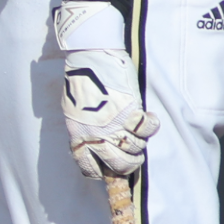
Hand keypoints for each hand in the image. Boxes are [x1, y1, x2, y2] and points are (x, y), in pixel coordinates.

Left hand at [55, 0, 157, 178]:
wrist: (89, 54)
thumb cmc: (80, 78)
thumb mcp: (72, 109)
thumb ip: (83, 129)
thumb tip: (95, 144)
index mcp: (78, 134)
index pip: (90, 168)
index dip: (101, 170)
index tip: (108, 164)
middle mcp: (97, 134)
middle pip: (119, 165)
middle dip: (129, 163)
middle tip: (132, 153)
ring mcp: (114, 123)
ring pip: (136, 149)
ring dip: (140, 142)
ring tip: (137, 130)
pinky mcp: (130, 110)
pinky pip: (148, 128)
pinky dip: (151, 124)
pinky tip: (148, 116)